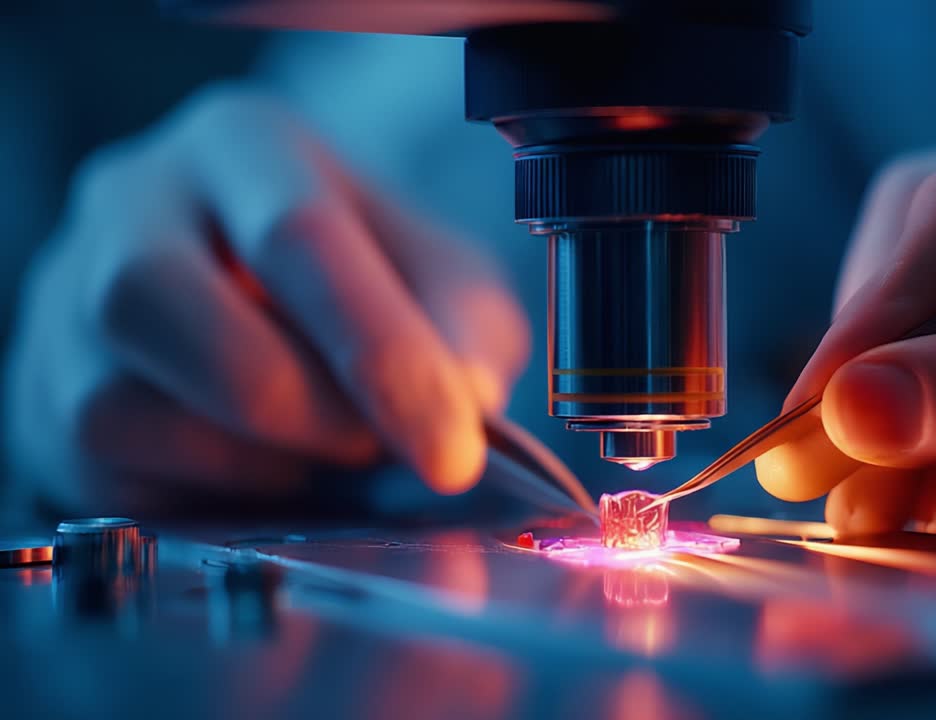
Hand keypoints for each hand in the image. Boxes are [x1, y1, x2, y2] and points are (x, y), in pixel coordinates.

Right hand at [5, 84, 529, 514]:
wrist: (257, 296)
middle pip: (176, 311)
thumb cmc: (360, 278)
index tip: (451, 453)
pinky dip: (211, 493)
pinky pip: (111, 471)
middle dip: (307, 413)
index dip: (383, 357)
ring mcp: (69, 298)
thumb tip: (466, 399)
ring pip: (123, 403)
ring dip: (257, 460)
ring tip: (329, 452)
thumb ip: (464, 326)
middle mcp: (134, 202)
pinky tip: (267, 469)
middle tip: (383, 453)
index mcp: (243, 145)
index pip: (299, 238)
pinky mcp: (47, 395)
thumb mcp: (440, 277)